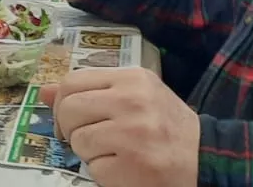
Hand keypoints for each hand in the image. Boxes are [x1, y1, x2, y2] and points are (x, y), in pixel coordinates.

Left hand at [42, 68, 198, 186]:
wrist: (207, 160)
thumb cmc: (166, 127)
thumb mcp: (135, 97)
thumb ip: (92, 91)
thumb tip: (44, 91)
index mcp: (133, 79)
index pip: (73, 81)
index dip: (61, 103)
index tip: (69, 120)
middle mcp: (133, 102)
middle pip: (69, 110)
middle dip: (72, 129)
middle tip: (91, 140)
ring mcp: (133, 135)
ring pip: (79, 141)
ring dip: (90, 154)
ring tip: (117, 153)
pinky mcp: (132, 167)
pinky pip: (93, 169)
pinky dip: (104, 174)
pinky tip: (126, 168)